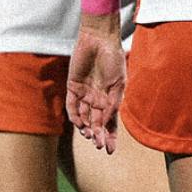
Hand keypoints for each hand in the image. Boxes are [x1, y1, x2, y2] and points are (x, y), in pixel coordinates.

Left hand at [66, 21, 125, 153]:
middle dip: (99, 136)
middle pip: (97, 123)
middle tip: (99, 146)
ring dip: (87, 129)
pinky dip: (75, 117)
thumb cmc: (114, 59)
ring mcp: (84, 94)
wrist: (100, 40)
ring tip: (91, 136)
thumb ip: (112, 104)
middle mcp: (97, 99)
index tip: (110, 150)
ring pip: (84, 118)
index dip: (111, 137)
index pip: (110, 123)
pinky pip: (72, 107)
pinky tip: (80, 124)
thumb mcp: (118, 84)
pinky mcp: (72, 88)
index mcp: (111, 99)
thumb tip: (106, 123)